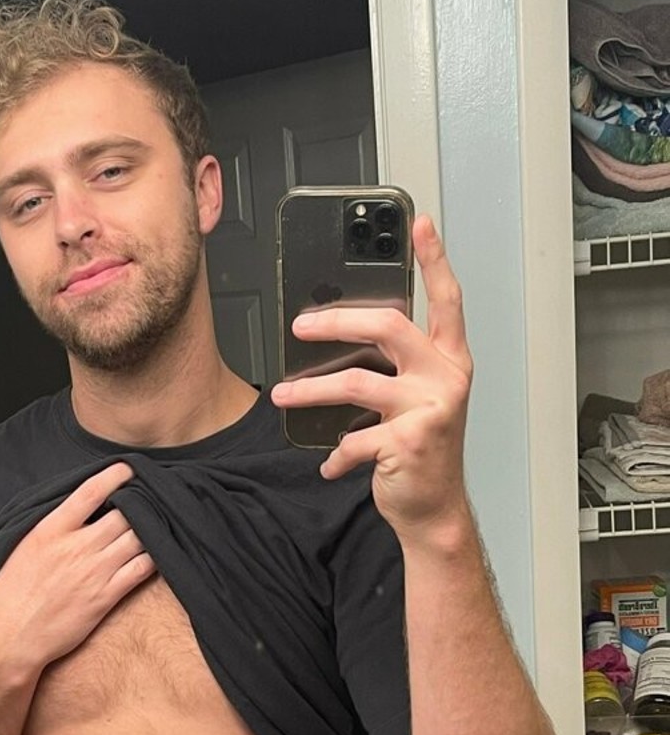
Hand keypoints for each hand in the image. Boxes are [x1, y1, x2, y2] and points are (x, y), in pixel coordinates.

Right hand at [0, 461, 155, 669]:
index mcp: (50, 530)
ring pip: (138, 538)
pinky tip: (158, 551)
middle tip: (148, 499)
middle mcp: (76, 546)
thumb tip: (70, 513)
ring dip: (151, 528)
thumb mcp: (21, 548)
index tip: (128, 469)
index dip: (115, 476)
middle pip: (123, 514)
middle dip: (139, 503)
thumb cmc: (8, 595)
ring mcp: (94, 572)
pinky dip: (154, 557)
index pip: (90, 491)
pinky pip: (141, 569)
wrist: (9, 638)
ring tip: (158, 522)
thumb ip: (49, 528)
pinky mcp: (106, 597)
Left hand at [270, 214, 471, 538]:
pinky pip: (353, 439)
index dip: (435, 259)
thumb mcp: (417, 400)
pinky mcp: (407, 441)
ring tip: (283, 395)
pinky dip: (334, 455)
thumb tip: (341, 336)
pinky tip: (328, 465)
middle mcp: (445, 377)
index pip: (446, 299)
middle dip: (335, 321)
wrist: (434, 510)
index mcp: (450, 360)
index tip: (420, 224)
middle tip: (299, 327)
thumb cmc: (422, 451)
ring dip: (310, 390)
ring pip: (355, 381)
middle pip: (386, 325)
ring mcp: (429, 408)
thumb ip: (395, 367)